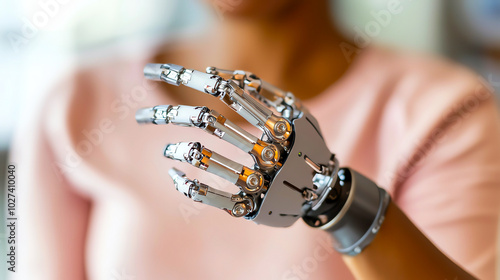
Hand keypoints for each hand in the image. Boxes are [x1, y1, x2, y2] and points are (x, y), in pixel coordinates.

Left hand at [136, 63, 339, 227]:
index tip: (157, 72)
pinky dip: (187, 186)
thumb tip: (219, 72)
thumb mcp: (296, 110)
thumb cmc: (303, 143)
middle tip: (140, 117)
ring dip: (178, 150)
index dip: (188, 77)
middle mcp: (269, 148)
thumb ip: (263, 89)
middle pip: (208, 121)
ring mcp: (259, 179)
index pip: (226, 90)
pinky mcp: (251, 206)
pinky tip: (175, 176)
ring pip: (206, 158)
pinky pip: (211, 197)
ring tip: (165, 149)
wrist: (323, 190)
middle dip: (167, 115)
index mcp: (279, 120)